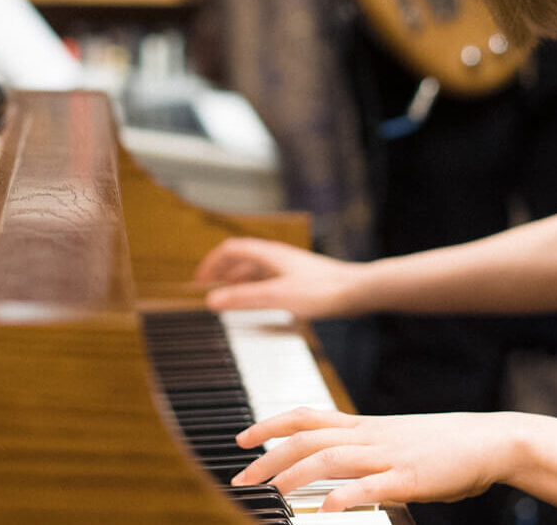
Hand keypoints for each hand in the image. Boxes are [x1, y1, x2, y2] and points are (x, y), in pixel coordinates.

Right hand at [194, 237, 363, 318]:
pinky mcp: (300, 280)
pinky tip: (260, 306)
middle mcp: (277, 257)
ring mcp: (289, 267)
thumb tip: (211, 300)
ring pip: (256, 271)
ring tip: (229, 301)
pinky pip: (270, 281)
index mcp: (269, 254)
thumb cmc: (323, 291)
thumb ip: (245, 299)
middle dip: (222, 274)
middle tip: (209, 293)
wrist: (359, 291)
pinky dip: (256, 291)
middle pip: (242, 259)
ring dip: (239, 283)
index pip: (231, 250)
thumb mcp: (278, 297)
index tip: (198, 282)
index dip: (211, 264)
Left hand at [230, 407, 516, 511]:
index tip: (242, 437)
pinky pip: (373, 485)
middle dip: (270, 454)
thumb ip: (359, 449)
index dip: (270, 423)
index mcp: (363, 425)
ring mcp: (388, 455)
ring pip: (333, 456)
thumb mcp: (391, 440)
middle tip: (241, 477)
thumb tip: (329, 467)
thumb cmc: (438, 444)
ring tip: (273, 490)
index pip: (306, 416)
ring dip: (298, 472)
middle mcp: (369, 435)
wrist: (487, 440)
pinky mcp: (411, 478)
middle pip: (308, 437)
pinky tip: (327, 508)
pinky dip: (347, 495)